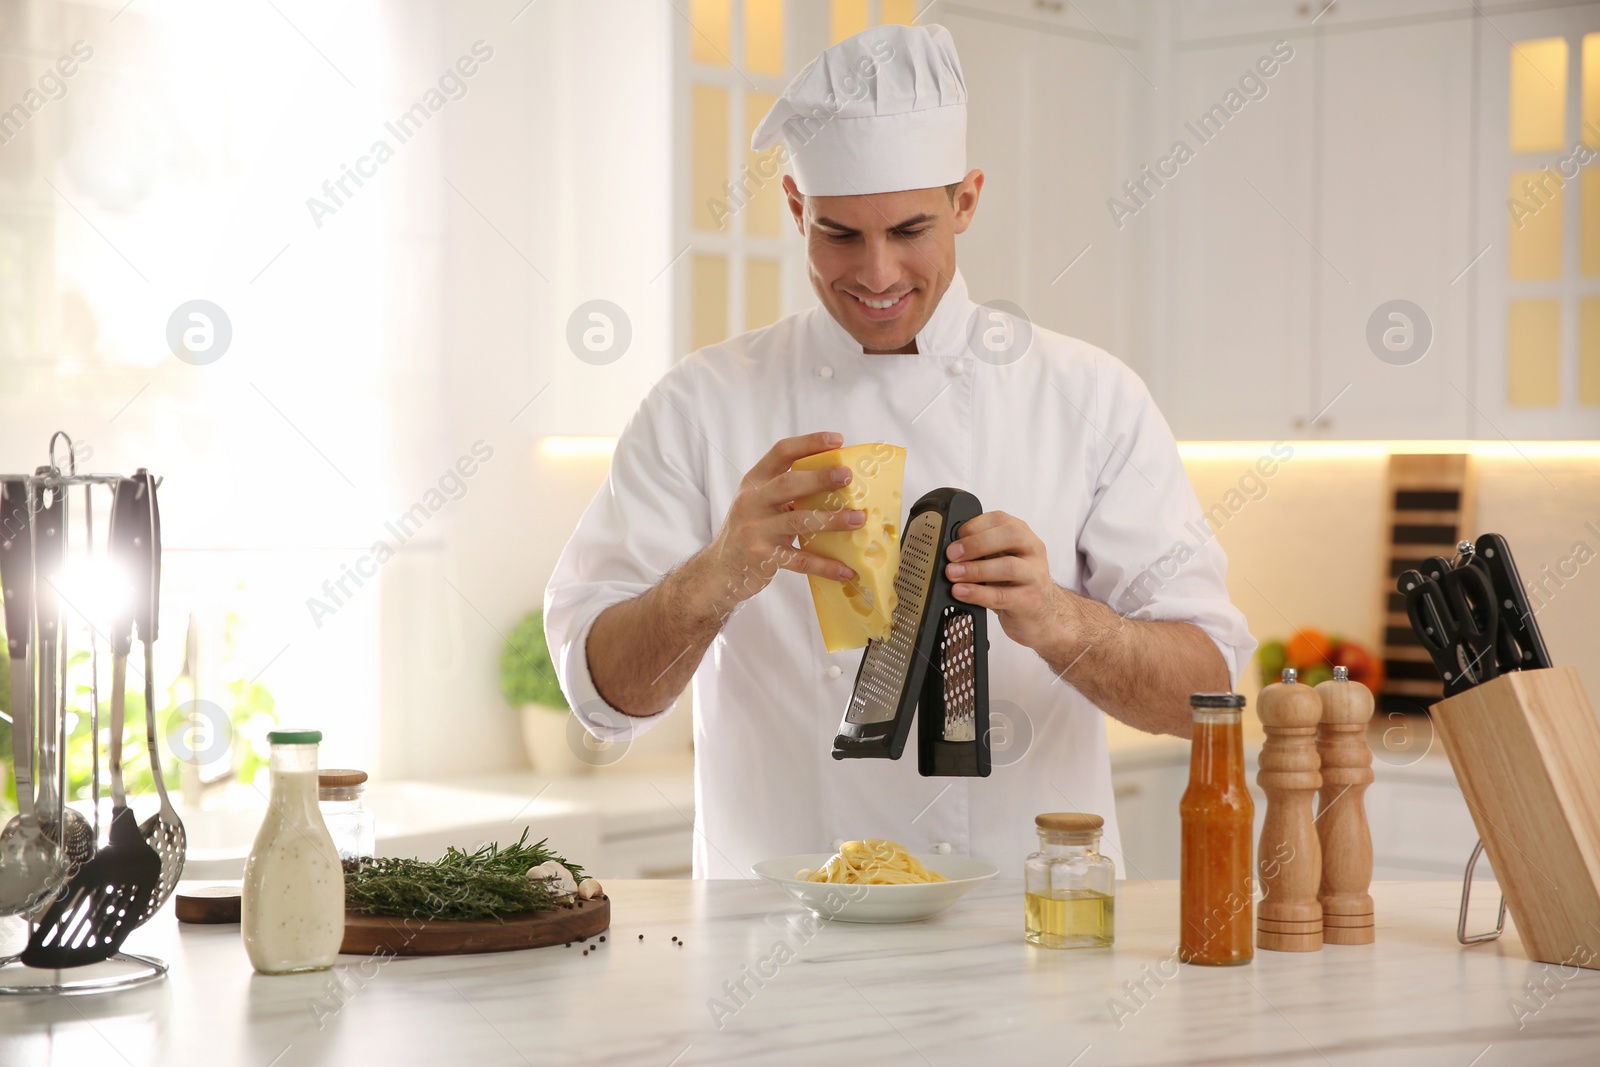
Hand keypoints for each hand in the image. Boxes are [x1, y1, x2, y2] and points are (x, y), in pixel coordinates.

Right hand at [703, 432, 865, 608]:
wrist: (720, 569)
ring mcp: (756, 530)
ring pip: (798, 521)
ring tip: (858, 519)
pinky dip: (825, 565)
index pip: (781, 452)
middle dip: (820, 478)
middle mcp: (752, 502)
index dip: (810, 443)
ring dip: (831, 520)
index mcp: (754, 481)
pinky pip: (800, 560)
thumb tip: (837, 481)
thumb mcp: (759, 502)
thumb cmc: (751, 529)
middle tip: (848, 476)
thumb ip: (786, 490)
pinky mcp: (763, 557)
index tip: (838, 440)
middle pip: (788, 484)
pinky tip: (846, 570)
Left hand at [945, 510, 1074, 655]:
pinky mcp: (1030, 601)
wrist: (1044, 615)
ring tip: (952, 574)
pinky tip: (961, 592)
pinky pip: (1002, 595)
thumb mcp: (1001, 560)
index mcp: (1023, 535)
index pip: (1000, 519)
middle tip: (951, 554)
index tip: (954, 538)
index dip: (974, 526)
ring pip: (1008, 566)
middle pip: (1010, 536)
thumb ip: (982, 552)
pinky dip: (977, 593)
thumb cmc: (1017, 584)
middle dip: (976, 543)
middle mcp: (1032, 551)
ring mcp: (1034, 576)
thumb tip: (950, 550)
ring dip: (975, 569)